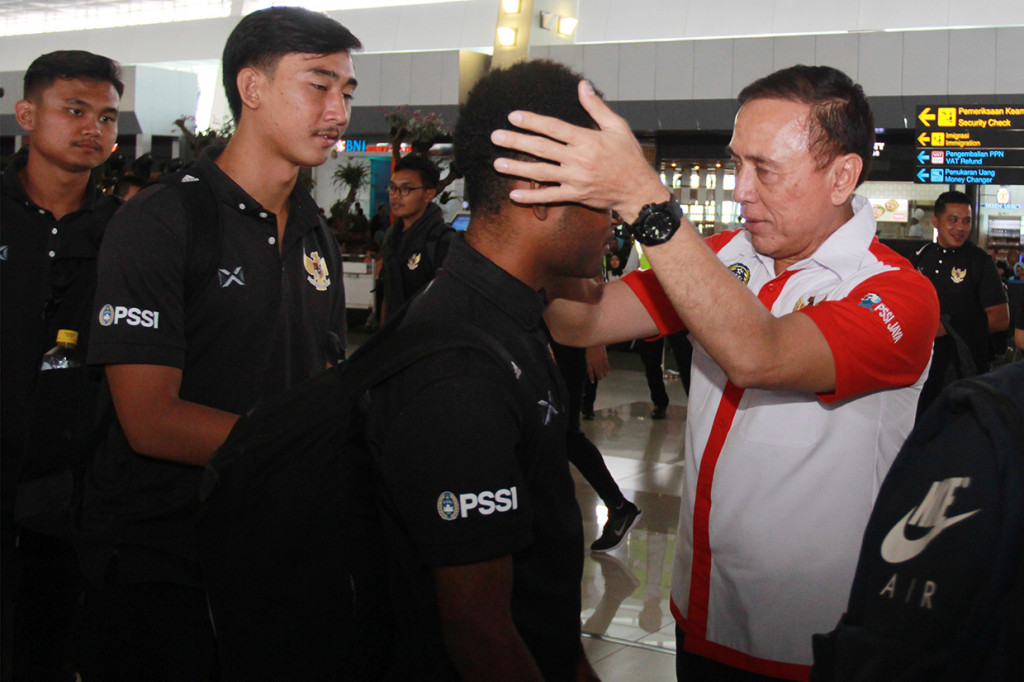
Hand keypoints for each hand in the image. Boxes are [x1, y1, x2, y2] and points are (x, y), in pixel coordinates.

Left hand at [490, 80, 668, 222]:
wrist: (638, 190)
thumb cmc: (628, 157)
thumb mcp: (617, 127)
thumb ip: (596, 107)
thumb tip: (583, 85)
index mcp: (587, 140)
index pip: (554, 128)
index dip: (532, 121)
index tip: (513, 116)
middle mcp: (578, 159)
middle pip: (542, 149)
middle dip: (517, 142)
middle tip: (496, 136)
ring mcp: (575, 179)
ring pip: (541, 173)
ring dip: (518, 168)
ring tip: (498, 163)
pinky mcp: (575, 195)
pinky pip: (550, 197)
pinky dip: (532, 197)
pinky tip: (514, 194)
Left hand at [585, 345, 609, 382]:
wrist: (595, 342)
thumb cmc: (590, 349)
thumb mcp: (587, 357)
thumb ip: (588, 364)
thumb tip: (589, 371)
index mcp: (589, 362)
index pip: (590, 372)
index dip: (591, 377)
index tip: (592, 382)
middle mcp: (595, 363)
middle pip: (597, 372)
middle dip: (599, 377)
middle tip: (600, 379)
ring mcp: (600, 361)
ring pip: (602, 370)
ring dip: (603, 374)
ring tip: (604, 376)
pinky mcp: (604, 358)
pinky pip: (606, 365)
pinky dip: (607, 369)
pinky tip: (608, 371)